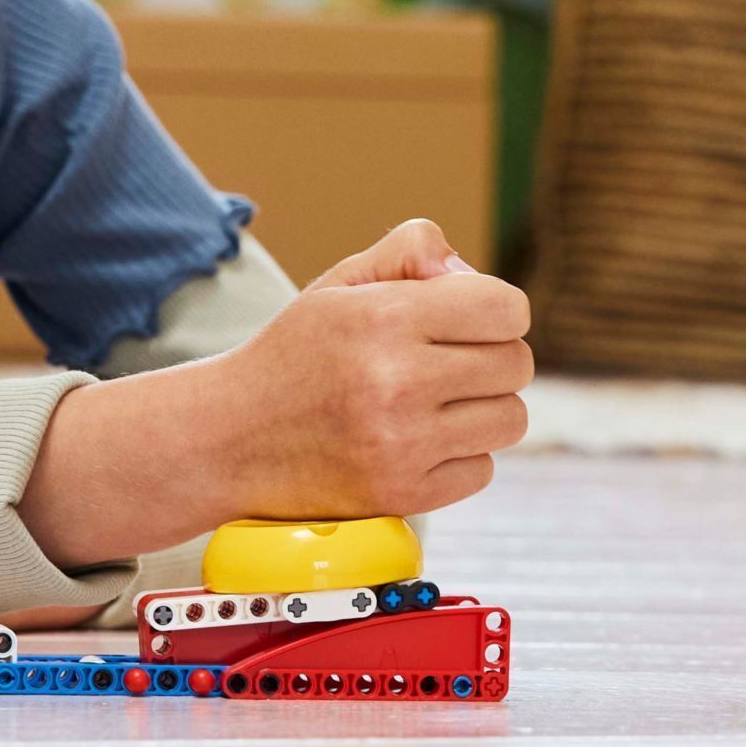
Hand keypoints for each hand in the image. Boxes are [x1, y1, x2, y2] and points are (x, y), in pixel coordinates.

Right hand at [219, 223, 531, 515]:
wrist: (229, 439)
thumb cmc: (296, 354)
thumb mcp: (339, 283)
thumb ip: (410, 251)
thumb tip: (469, 273)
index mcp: (384, 319)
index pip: (507, 309)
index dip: (496, 310)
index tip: (468, 320)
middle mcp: (397, 383)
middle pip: (516, 365)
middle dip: (492, 357)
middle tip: (447, 362)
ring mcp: (402, 446)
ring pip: (511, 420)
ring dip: (484, 409)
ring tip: (436, 403)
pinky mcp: (403, 496)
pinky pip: (483, 470)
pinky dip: (460, 457)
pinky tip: (418, 442)